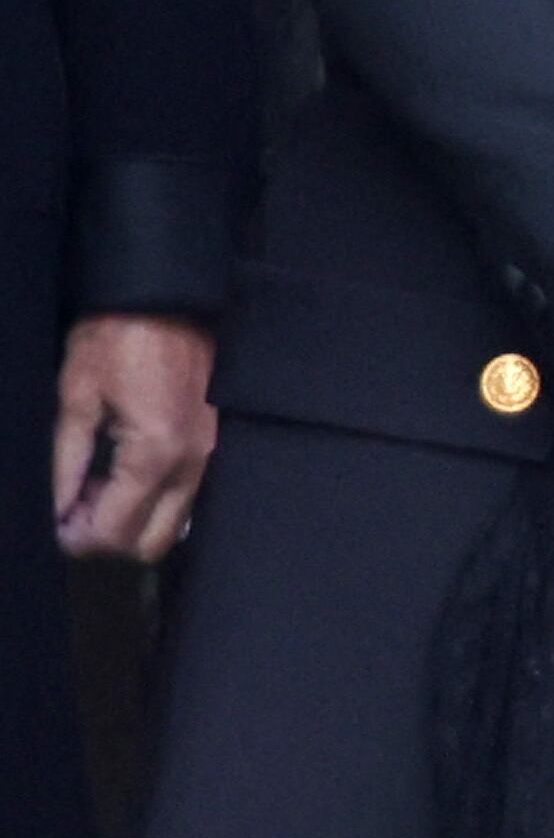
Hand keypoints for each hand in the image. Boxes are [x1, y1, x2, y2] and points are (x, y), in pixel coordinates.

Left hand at [53, 313, 217, 560]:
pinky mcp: (214, 441)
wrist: (167, 295)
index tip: (55, 522)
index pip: (115, 531)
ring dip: (133, 520)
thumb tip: (56, 512)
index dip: (77, 538)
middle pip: (151, 542)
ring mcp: (210, 453)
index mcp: (156, 453)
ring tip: (99, 487)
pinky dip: (155, 501)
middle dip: (108, 537)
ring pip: (173, 525)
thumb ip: (65, 463)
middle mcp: (192, 463)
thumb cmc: (117, 337)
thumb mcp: (77, 396)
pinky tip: (126, 472)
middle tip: (77, 508)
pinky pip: (186, 497)